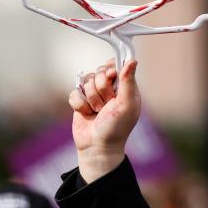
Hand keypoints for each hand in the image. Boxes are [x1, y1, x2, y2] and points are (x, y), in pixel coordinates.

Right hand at [68, 59, 140, 182]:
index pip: (115, 65)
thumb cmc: (116, 127)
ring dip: (91, 98)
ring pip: (86, 81)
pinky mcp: (80, 102)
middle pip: (99, 72)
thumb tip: (133, 60)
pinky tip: (87, 114)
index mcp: (124, 86)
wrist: (97, 148)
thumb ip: (128, 82)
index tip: (111, 78)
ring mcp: (94, 94)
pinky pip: (74, 92)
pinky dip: (80, 104)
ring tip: (97, 111)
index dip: (110, 70)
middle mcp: (109, 88)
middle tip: (107, 104)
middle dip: (101, 89)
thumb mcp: (126, 104)